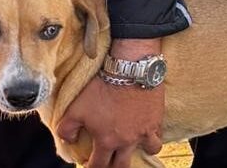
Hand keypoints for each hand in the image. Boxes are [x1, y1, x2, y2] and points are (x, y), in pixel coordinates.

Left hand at [57, 39, 163, 167]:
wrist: (130, 68)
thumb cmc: (103, 88)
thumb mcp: (76, 108)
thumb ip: (67, 128)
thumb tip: (68, 140)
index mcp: (106, 141)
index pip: (98, 166)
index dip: (92, 167)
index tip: (89, 162)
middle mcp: (127, 141)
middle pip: (122, 166)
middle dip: (114, 166)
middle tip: (110, 160)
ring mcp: (145, 131)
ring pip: (149, 151)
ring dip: (140, 151)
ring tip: (134, 146)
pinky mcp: (157, 119)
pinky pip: (159, 135)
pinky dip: (154, 136)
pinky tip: (148, 131)